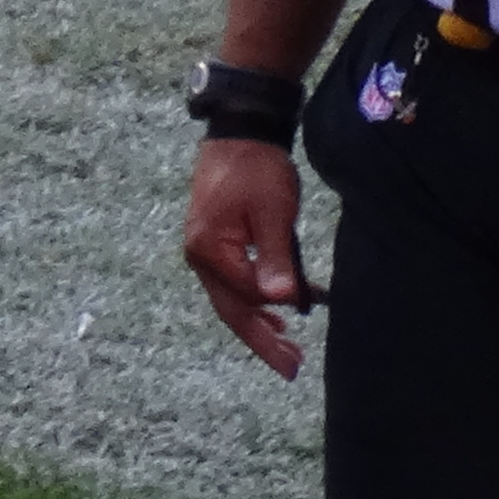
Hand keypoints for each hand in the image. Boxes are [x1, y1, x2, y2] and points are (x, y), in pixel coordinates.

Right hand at [180, 139, 318, 379]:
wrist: (241, 131)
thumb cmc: (258, 168)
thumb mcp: (273, 212)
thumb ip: (277, 257)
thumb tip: (282, 301)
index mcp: (209, 253)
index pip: (244, 299)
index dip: (273, 319)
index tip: (298, 343)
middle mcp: (200, 259)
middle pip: (232, 310)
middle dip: (262, 340)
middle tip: (292, 367)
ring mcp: (205, 252)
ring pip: (233, 299)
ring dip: (261, 323)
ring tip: (289, 347)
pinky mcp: (217, 243)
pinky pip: (236, 282)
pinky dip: (257, 299)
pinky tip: (278, 312)